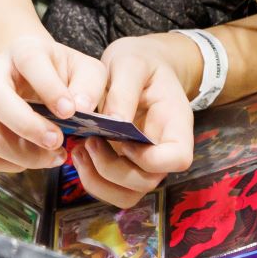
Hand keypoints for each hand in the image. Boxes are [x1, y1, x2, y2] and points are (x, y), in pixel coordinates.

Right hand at [0, 31, 107, 174]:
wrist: (34, 79)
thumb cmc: (63, 75)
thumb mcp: (86, 71)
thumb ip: (89, 85)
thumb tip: (80, 107)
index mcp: (23, 50)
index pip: (30, 63)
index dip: (49, 88)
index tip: (70, 111)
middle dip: (27, 126)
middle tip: (58, 142)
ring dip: (27, 154)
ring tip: (57, 155)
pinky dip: (14, 164)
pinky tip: (36, 159)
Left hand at [70, 33, 202, 207]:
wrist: (139, 66)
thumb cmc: (141, 62)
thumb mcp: (132, 63)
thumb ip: (124, 90)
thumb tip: (114, 121)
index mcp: (176, 125)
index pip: (177, 159)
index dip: (149, 158)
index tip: (123, 137)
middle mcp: (164, 150)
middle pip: (147, 182)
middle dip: (113, 170)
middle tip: (89, 143)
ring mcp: (145, 162)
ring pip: (127, 195)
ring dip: (98, 181)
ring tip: (78, 152)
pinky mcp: (126, 165)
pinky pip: (111, 188)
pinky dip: (91, 179)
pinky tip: (79, 153)